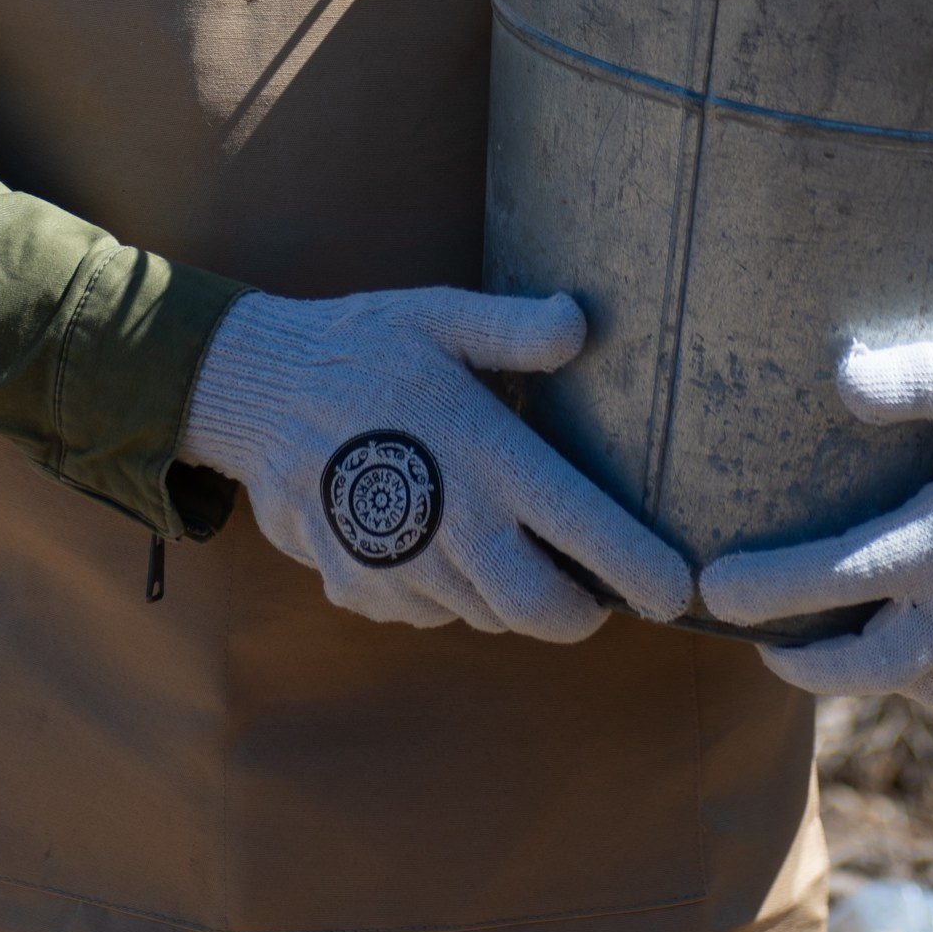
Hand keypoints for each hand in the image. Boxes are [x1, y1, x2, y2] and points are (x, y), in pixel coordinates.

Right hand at [179, 285, 691, 642]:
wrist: (256, 391)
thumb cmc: (361, 345)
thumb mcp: (440, 316)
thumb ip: (515, 329)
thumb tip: (581, 323)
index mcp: (486, 456)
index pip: (585, 534)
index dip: (640, 572)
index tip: (676, 592)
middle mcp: (450, 523)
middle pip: (541, 612)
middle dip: (579, 614)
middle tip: (593, 593)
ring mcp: (400, 565)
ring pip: (484, 615)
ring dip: (506, 595)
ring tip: (502, 543)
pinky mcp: (359, 587)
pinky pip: (428, 612)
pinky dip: (445, 590)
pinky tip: (431, 536)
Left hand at [695, 337, 932, 705]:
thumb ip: (916, 379)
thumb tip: (840, 379)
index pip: (840, 577)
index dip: (770, 589)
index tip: (710, 590)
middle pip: (873, 666)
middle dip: (808, 667)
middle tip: (760, 646)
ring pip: (923, 682)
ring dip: (867, 676)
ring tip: (819, 646)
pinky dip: (925, 671)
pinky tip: (901, 637)